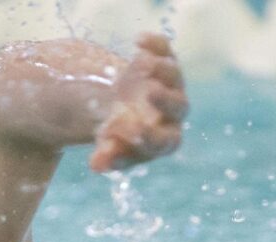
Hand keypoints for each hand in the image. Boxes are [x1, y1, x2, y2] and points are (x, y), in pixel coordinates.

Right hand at [90, 33, 188, 171]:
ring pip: (174, 75)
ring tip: (142, 63)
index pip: (162, 140)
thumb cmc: (119, 133)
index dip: (149, 136)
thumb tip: (97, 166)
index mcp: (164, 139)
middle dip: (165, 99)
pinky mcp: (164, 61)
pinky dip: (155, 44)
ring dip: (161, 68)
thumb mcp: (110, 144)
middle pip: (179, 107)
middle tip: (151, 92)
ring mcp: (171, 84)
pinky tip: (139, 40)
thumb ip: (107, 154)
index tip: (133, 130)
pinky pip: (165, 50)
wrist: (124, 107)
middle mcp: (174, 112)